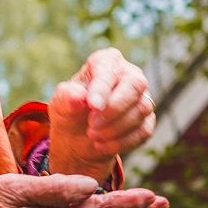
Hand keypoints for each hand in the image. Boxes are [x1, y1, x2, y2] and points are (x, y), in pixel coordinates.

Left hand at [48, 48, 155, 181]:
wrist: (78, 136)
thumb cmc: (70, 110)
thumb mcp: (60, 104)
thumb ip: (67, 97)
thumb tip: (78, 97)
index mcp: (106, 61)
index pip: (109, 70)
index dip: (102, 88)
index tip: (92, 106)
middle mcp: (129, 74)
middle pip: (135, 85)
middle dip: (114, 108)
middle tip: (91, 125)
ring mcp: (142, 97)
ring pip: (141, 109)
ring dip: (115, 128)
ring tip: (92, 135)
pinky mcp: (147, 120)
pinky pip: (144, 131)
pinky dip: (122, 142)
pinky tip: (101, 145)